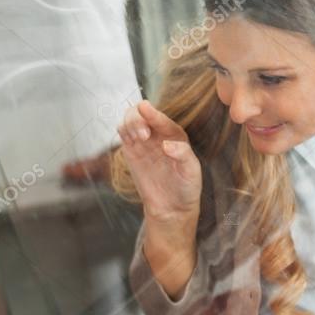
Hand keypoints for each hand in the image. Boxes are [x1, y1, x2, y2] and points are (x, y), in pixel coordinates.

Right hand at [118, 100, 202, 226]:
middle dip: (138, 118)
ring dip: (129, 123)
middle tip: (142, 135)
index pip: (161, 119)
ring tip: (137, 139)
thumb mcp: (191, 171)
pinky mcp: (131, 151)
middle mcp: (158, 134)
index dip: (153, 113)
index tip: (145, 107)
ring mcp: (143, 142)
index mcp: (175, 134)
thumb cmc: (186, 188)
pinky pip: (123, 133)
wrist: (171, 207)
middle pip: (141, 113)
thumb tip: (166, 145)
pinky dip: (123, 131)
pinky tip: (130, 141)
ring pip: (130, 120)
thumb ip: (183, 155)